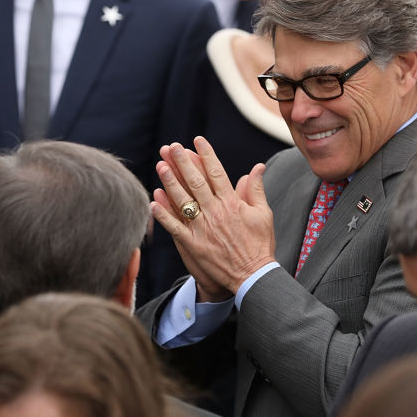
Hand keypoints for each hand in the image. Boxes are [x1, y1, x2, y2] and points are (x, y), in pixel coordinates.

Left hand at [151, 136, 275, 295]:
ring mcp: (203, 228)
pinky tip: (153, 201)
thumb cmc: (260, 245)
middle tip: (171, 147)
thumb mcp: (263, 214)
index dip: (206, 155)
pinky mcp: (194, 244)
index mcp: (232, 203)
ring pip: (183, 200)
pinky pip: (175, 227)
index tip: (196, 140)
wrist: (253, 275)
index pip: (216, 173)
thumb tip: (257, 167)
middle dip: (183, 162)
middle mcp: (216, 212)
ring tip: (161, 165)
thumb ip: (256, 189)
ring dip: (170, 182)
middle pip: (196, 182)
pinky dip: (164, 215)